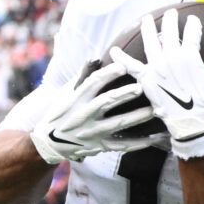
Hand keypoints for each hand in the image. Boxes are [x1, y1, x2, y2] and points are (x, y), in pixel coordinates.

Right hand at [25, 62, 153, 164]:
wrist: (50, 142)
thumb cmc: (62, 112)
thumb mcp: (66, 93)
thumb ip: (82, 76)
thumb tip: (96, 57)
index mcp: (76, 99)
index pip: (92, 83)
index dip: (108, 74)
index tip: (122, 66)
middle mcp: (84, 115)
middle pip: (106, 102)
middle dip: (124, 94)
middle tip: (141, 87)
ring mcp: (92, 132)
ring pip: (117, 124)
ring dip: (136, 117)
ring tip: (153, 110)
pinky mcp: (99, 146)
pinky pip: (121, 145)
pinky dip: (138, 143)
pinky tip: (153, 138)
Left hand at [110, 10, 203, 159]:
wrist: (190, 119)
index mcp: (190, 55)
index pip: (192, 32)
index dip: (194, 24)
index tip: (193, 21)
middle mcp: (172, 57)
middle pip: (170, 31)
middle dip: (171, 19)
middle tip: (171, 13)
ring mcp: (157, 66)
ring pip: (150, 41)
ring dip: (148, 27)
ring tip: (146, 19)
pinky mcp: (146, 78)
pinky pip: (131, 66)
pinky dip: (121, 59)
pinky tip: (114, 50)